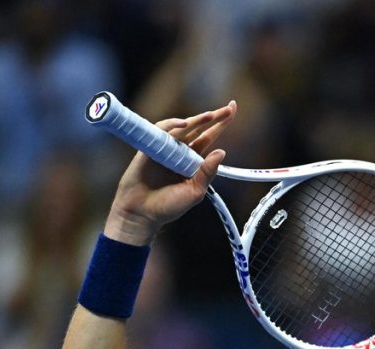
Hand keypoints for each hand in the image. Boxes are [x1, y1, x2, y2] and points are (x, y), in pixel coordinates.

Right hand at [104, 101, 236, 244]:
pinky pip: (162, 131)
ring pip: (183, 128)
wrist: (141, 214)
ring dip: (197, 120)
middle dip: (214, 117)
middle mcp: (181, 151)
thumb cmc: (167, 206)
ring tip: (211, 116)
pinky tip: (184, 124)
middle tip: (228, 108)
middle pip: (199, 129)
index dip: (220, 125)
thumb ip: (207, 173)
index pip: (209, 138)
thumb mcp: (195, 192)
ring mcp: (165, 148)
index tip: (233, 110)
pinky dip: (172, 125)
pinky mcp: (150, 147)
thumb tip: (221, 152)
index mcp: (193, 161)